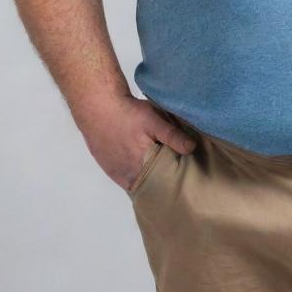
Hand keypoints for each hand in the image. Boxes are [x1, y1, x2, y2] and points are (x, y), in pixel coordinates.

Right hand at [75, 93, 197, 190]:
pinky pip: (126, 181)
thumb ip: (172, 136)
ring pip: (138, 184)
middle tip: (176, 177)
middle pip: (151, 184)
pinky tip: (144, 172)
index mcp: (142, 165)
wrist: (99, 107)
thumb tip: (192, 148)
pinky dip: (136, 178)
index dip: (174, 180)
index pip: (163, 182)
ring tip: (162, 175)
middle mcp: (129, 174)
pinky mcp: (109, 169)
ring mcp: (118, 173)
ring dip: (149, 181)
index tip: (185, 179)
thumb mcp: (154, 120)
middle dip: (163, 182)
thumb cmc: (128, 113)